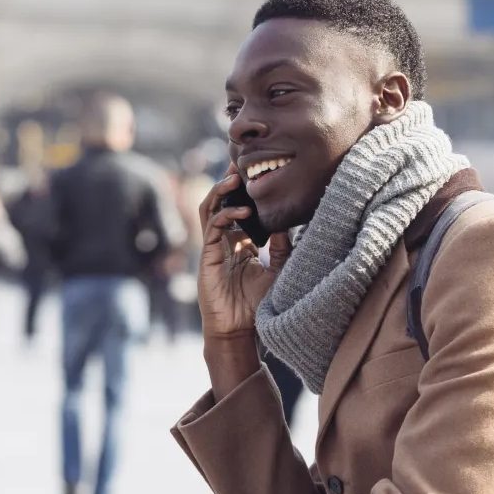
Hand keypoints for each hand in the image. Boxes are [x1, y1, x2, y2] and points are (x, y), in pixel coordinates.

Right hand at [197, 165, 291, 340]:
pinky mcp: (206, 257)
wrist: (239, 331)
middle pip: (220, 203)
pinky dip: (225, 215)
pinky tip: (242, 211)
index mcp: (238, 244)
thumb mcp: (277, 272)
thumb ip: (282, 248)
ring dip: (220, 191)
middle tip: (240, 163)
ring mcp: (212, 249)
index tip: (254, 172)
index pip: (236, 209)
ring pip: (210, 209)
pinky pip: (211, 228)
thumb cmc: (256, 306)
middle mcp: (223, 243)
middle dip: (228, 182)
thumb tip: (287, 223)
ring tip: (235, 177)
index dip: (242, 191)